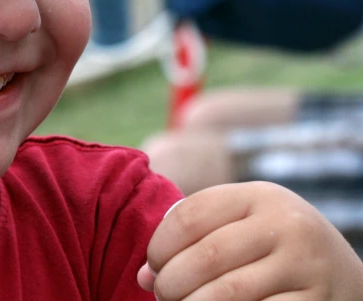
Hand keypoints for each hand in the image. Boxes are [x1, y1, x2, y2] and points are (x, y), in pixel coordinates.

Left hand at [138, 182, 362, 299]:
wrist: (343, 273)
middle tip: (161, 293)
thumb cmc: (271, 246)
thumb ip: (193, 237)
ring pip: (228, 292)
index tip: (152, 265)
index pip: (191, 215)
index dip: (159, 244)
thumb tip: (144, 275)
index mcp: (260, 195)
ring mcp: (306, 265)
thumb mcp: (241, 225)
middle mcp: (287, 224)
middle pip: (207, 255)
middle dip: (171, 281)